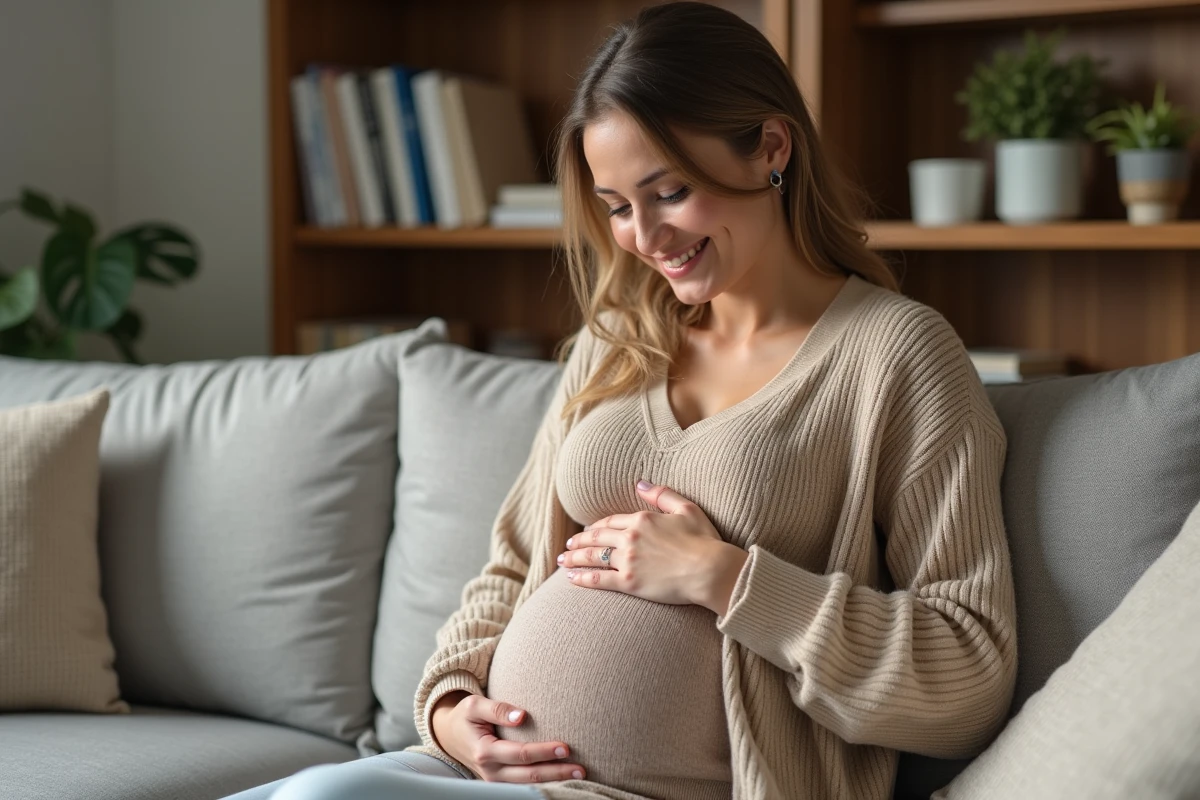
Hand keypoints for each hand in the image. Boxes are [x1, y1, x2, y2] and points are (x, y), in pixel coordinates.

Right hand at [430, 692, 585, 783]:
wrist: (451, 735)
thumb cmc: (466, 717)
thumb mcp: (475, 705)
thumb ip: (498, 709)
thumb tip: (522, 716)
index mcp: (484, 751)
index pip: (520, 754)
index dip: (543, 752)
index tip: (566, 747)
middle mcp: (490, 771)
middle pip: (528, 776)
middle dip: (556, 773)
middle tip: (581, 769)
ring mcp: (495, 781)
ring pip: (528, 786)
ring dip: (553, 781)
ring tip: (578, 775)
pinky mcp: (500, 783)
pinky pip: (524, 787)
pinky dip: (544, 784)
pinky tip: (562, 779)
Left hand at [558, 479, 746, 610]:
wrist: (710, 571)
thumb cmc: (704, 540)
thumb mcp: (687, 508)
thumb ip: (662, 494)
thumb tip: (640, 483)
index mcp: (642, 519)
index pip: (611, 521)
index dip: (597, 526)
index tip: (589, 531)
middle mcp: (630, 537)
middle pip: (596, 538)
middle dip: (579, 541)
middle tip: (568, 544)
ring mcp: (628, 560)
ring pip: (593, 557)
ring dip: (574, 558)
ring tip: (563, 560)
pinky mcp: (629, 582)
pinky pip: (599, 578)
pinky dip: (583, 578)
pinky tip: (571, 578)